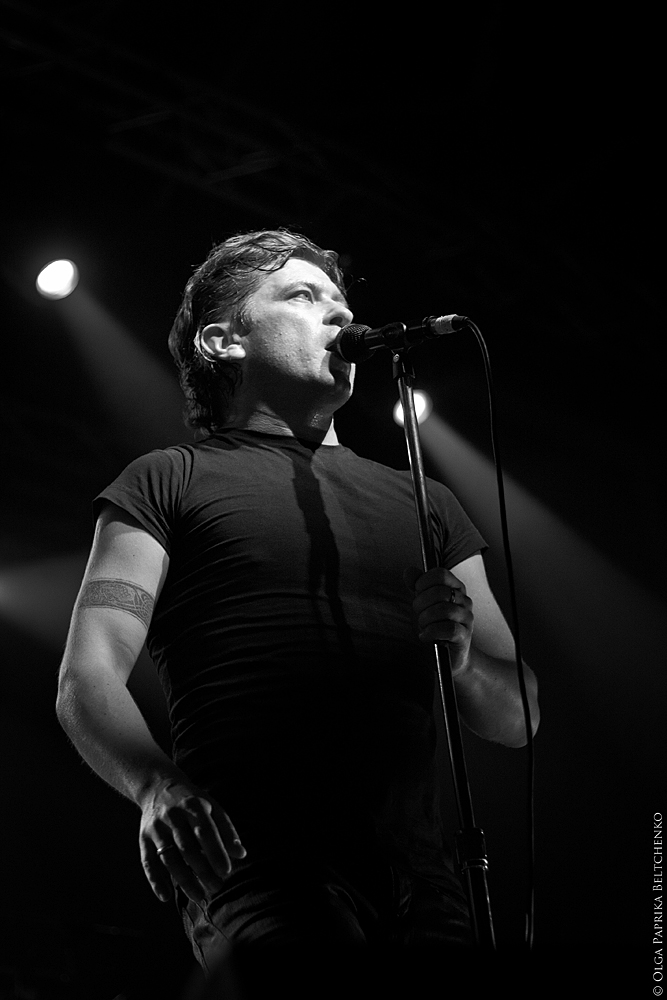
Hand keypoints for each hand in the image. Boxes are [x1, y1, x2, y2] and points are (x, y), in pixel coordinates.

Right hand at [138, 775, 245, 903]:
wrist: (158, 787)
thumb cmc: (192, 802)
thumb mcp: (212, 807)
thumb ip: (227, 830)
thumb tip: (241, 854)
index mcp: (193, 806)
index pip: (205, 832)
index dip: (216, 852)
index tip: (226, 872)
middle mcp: (173, 816)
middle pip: (187, 848)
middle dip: (203, 871)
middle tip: (217, 887)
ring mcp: (156, 828)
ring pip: (169, 858)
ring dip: (184, 881)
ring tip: (200, 897)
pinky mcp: (144, 838)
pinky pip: (148, 862)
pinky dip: (156, 881)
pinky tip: (166, 896)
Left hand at [404, 566, 473, 674]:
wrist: (451, 655)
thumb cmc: (437, 625)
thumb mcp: (425, 603)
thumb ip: (417, 586)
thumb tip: (409, 571)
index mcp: (456, 588)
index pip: (441, 574)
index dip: (423, 582)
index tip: (417, 593)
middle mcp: (464, 600)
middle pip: (440, 592)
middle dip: (421, 604)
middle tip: (419, 614)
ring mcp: (466, 618)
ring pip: (444, 610)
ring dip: (425, 619)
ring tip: (423, 626)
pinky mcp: (464, 635)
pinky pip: (448, 629)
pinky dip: (431, 632)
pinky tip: (425, 636)